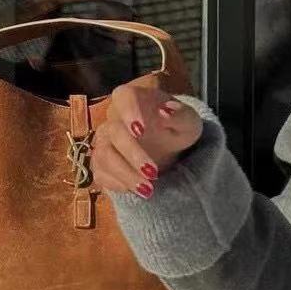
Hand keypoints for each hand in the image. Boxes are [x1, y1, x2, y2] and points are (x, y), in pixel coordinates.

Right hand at [91, 80, 203, 196]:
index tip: (140, 130)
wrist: (170, 145)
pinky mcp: (103, 163)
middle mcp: (113, 119)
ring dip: (125, 174)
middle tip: (154, 173)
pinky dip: (118, 185)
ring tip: (149, 190)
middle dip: (133, 154)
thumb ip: (180, 115)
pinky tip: (137, 192)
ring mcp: (106, 142)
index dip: (128, 112)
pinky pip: (101, 173)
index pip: (123, 97)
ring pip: (104, 156)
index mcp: (133, 100)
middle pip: (114, 132)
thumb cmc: (177, 127)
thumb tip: (166, 110)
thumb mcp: (188, 122)